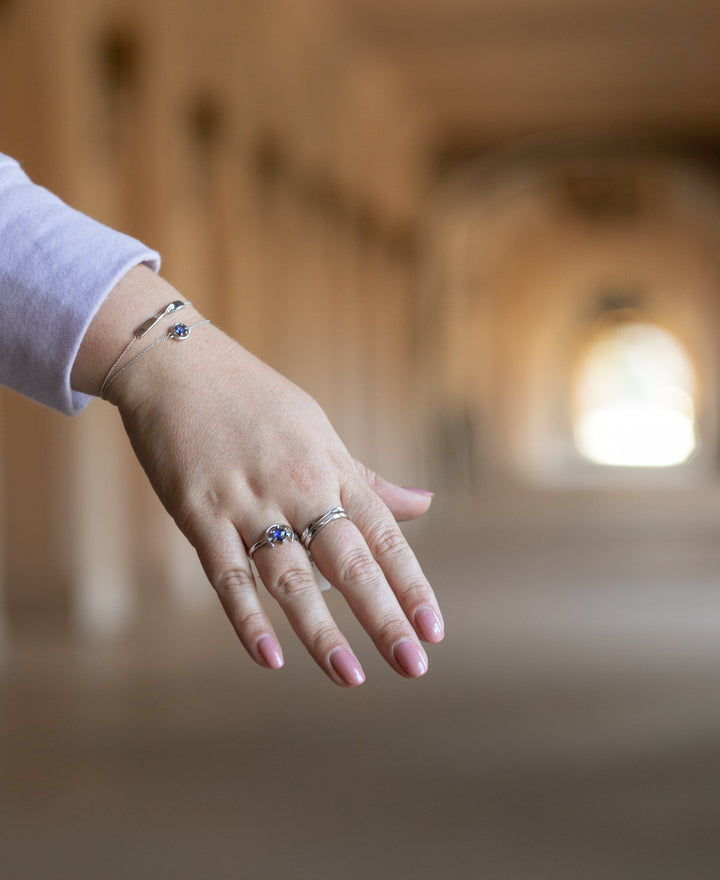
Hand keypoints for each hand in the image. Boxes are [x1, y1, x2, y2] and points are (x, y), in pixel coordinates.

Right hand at [111, 323, 443, 685]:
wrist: (178, 362)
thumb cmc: (255, 400)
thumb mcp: (320, 432)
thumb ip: (368, 479)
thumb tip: (425, 504)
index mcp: (330, 467)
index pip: (383, 534)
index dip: (410, 583)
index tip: (435, 629)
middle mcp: (298, 486)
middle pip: (348, 560)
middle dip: (383, 615)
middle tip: (413, 665)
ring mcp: (248, 500)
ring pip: (290, 576)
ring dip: (321, 630)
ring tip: (350, 676)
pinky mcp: (199, 512)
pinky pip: (227, 573)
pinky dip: (247, 616)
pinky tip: (270, 657)